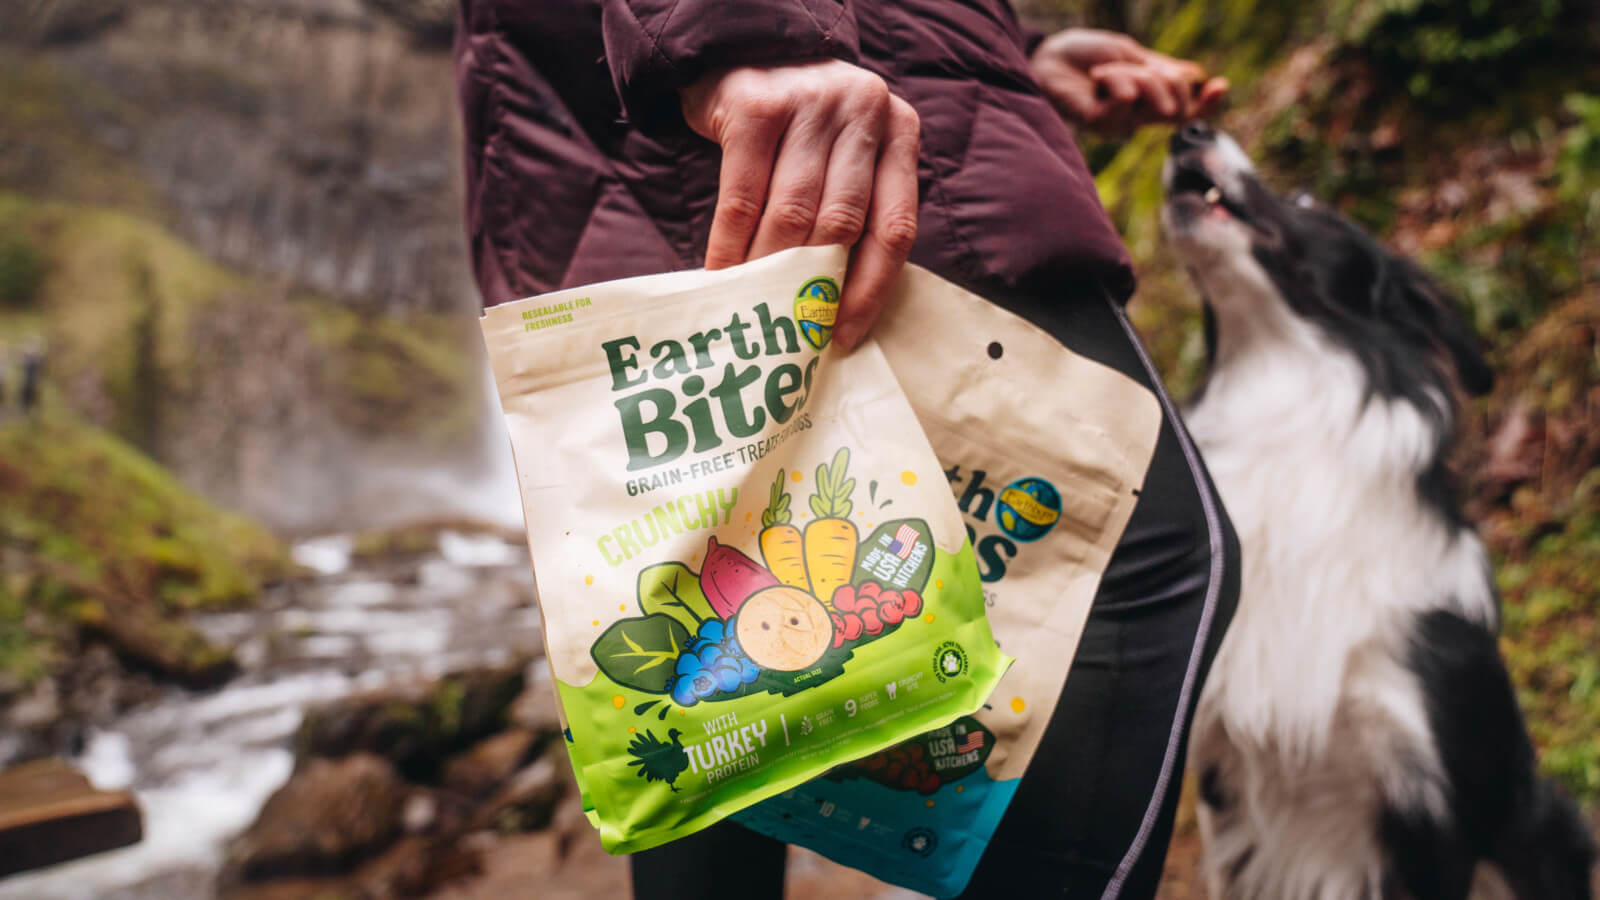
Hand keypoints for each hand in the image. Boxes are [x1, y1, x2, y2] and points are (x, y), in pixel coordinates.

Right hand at [681, 60, 920, 350]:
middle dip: (814, 286)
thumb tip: (836, 304)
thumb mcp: (847, 150)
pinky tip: (722, 274)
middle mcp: (862, 112)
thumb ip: (857, 206)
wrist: (744, 45)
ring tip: (754, 309)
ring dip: (770, 270)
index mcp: (899, 131)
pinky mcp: (755, 106)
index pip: (895, 226)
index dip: (870, 288)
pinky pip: (742, 197)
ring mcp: (809, 104)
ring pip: (793, 213)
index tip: (842, 333)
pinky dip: (729, 245)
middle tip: (791, 330)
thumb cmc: (800, 124)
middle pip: (841, 223)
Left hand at [1030, 29, 1227, 134]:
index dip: (1205, 104)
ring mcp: (1118, 124)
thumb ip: (1160, 69)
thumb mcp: (1130, 55)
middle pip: (1178, 107)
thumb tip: (1197, 75)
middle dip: (1165, 78)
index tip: (1221, 85)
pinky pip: (1127, 97)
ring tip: (1107, 69)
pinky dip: (1116, 77)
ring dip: (1135, 74)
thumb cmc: (1084, 54)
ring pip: (1155, 100)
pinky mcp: (1100, 123)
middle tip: (1134, 66)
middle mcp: (1135, 118)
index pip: (1184, 112)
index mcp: (1146, 102)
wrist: (1046, 56)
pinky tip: (1097, 76)